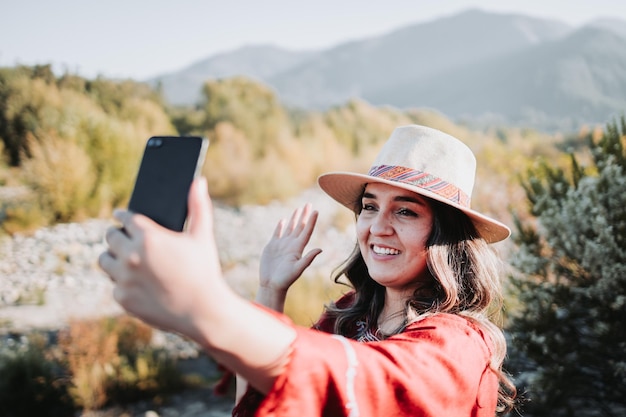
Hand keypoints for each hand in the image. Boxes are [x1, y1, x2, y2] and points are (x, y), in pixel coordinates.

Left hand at [100, 178, 297, 393]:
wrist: (202, 311)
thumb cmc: (204, 271)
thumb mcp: (202, 237)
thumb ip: (198, 206)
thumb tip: (198, 181)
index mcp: (148, 236)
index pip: (125, 218)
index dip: (124, 215)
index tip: (123, 216)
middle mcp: (131, 255)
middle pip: (110, 236)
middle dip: (118, 235)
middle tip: (126, 238)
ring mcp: (124, 278)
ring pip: (105, 259)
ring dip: (114, 257)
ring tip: (126, 258)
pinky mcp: (122, 297)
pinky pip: (114, 284)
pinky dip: (123, 282)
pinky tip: (136, 281)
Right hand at [258, 204, 321, 298]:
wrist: (271, 284)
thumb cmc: (285, 279)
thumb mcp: (298, 269)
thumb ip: (308, 259)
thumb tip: (320, 249)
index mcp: (298, 248)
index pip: (306, 231)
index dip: (311, 221)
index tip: (316, 211)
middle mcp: (291, 245)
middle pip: (299, 227)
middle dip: (304, 215)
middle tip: (308, 204)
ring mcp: (282, 245)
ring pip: (290, 228)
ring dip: (294, 218)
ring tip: (298, 209)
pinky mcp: (272, 246)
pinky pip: (278, 233)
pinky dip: (281, 226)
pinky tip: (284, 220)